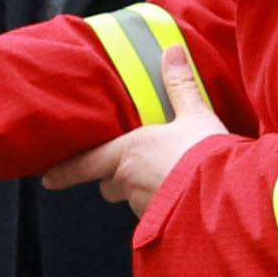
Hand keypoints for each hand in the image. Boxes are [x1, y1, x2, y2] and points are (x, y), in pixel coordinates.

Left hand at [41, 45, 227, 215]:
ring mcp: (143, 206)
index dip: (65, 171)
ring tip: (167, 181)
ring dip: (142, 192)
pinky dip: (162, 207)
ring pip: (132, 199)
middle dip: (116, 178)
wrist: (229, 195)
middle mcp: (129, 181)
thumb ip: (180, 85)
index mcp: (129, 152)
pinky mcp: (161, 225)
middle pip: (110, 183)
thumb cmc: (206, 153)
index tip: (48, 178)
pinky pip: (153, 214)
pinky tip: (181, 200)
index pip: (86, 163)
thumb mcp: (195, 113)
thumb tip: (172, 51)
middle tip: (135, 167)